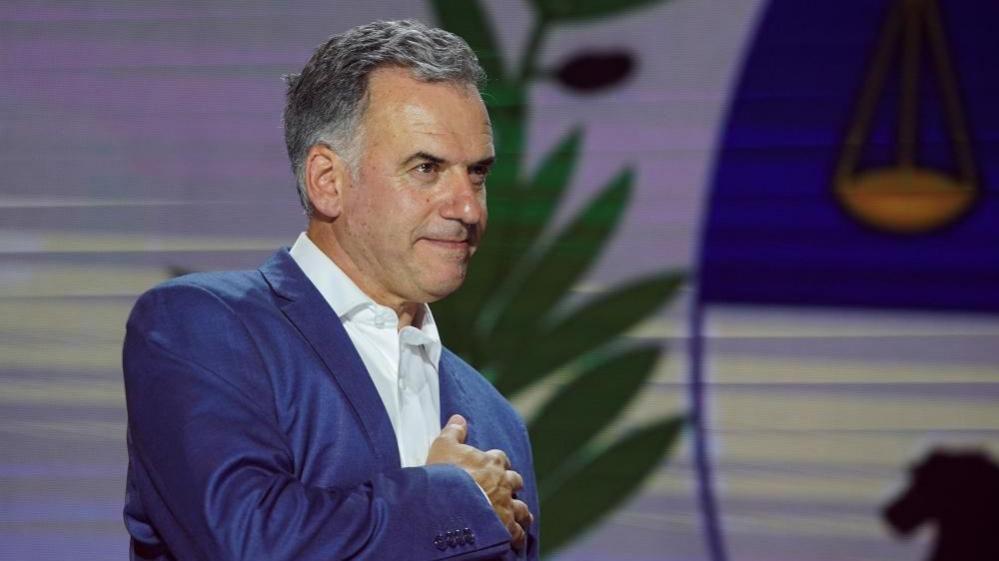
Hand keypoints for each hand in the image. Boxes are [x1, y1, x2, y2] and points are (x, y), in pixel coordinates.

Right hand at [426, 414, 533, 550]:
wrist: (453, 505)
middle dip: (512, 484)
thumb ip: (453, 432)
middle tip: (507, 488)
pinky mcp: (506, 527)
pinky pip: (518, 532)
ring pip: (521, 507)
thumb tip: (459, 417)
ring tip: (521, 514)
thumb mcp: (443, 447)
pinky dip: (518, 534)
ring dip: (520, 510)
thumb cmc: (446, 475)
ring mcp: (507, 506)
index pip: (500, 457)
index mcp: (491, 462)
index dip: (497, 461)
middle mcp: (503, 483)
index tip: (495, 464)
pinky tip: (518, 537)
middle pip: (515, 480)